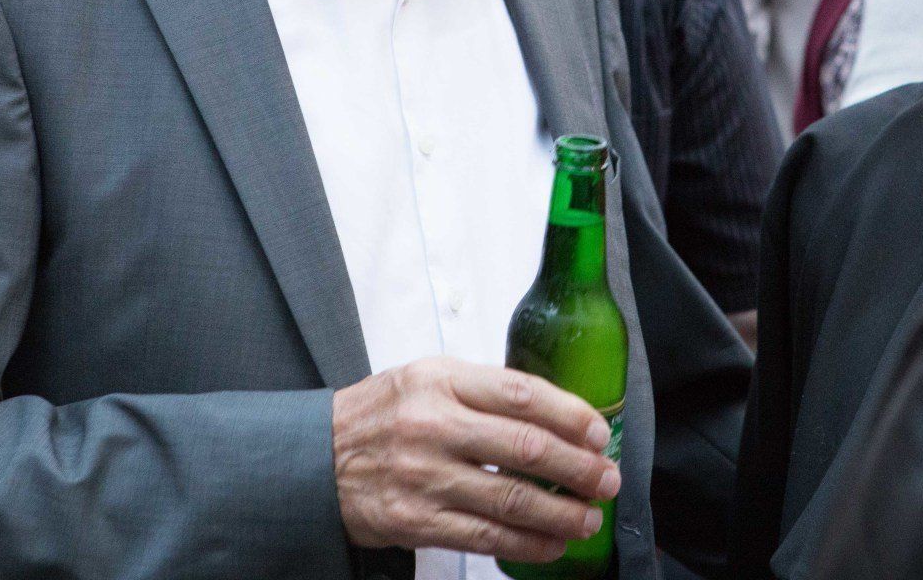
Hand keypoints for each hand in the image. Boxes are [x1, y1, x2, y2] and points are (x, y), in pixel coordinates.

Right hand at [331, 357, 620, 562]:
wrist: (315, 459)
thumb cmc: (382, 415)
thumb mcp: (426, 379)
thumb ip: (482, 390)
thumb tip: (553, 412)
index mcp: (441, 381)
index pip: (522, 394)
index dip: (570, 415)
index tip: (599, 432)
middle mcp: (434, 425)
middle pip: (526, 448)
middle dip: (579, 468)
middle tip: (607, 479)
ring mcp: (424, 477)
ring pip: (512, 500)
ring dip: (562, 513)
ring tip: (590, 518)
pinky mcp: (417, 521)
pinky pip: (486, 538)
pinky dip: (528, 544)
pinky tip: (552, 544)